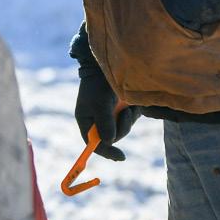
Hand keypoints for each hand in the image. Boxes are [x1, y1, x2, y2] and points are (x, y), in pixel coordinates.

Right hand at [70, 23, 140, 160]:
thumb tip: (108, 142)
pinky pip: (131, 119)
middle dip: (121, 129)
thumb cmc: (98, 82)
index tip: (120, 156)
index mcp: (86, 120)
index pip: (93, 144)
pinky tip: (131, 101)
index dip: (106, 152)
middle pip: (111, 138)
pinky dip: (133, 112)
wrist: (108, 63)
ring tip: (127, 103)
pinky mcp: (123, 109)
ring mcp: (111, 115)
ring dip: (128, 119)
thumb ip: (104, 122)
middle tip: (126, 114)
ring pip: (123, 129)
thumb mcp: (100, 102)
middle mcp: (98, 120)